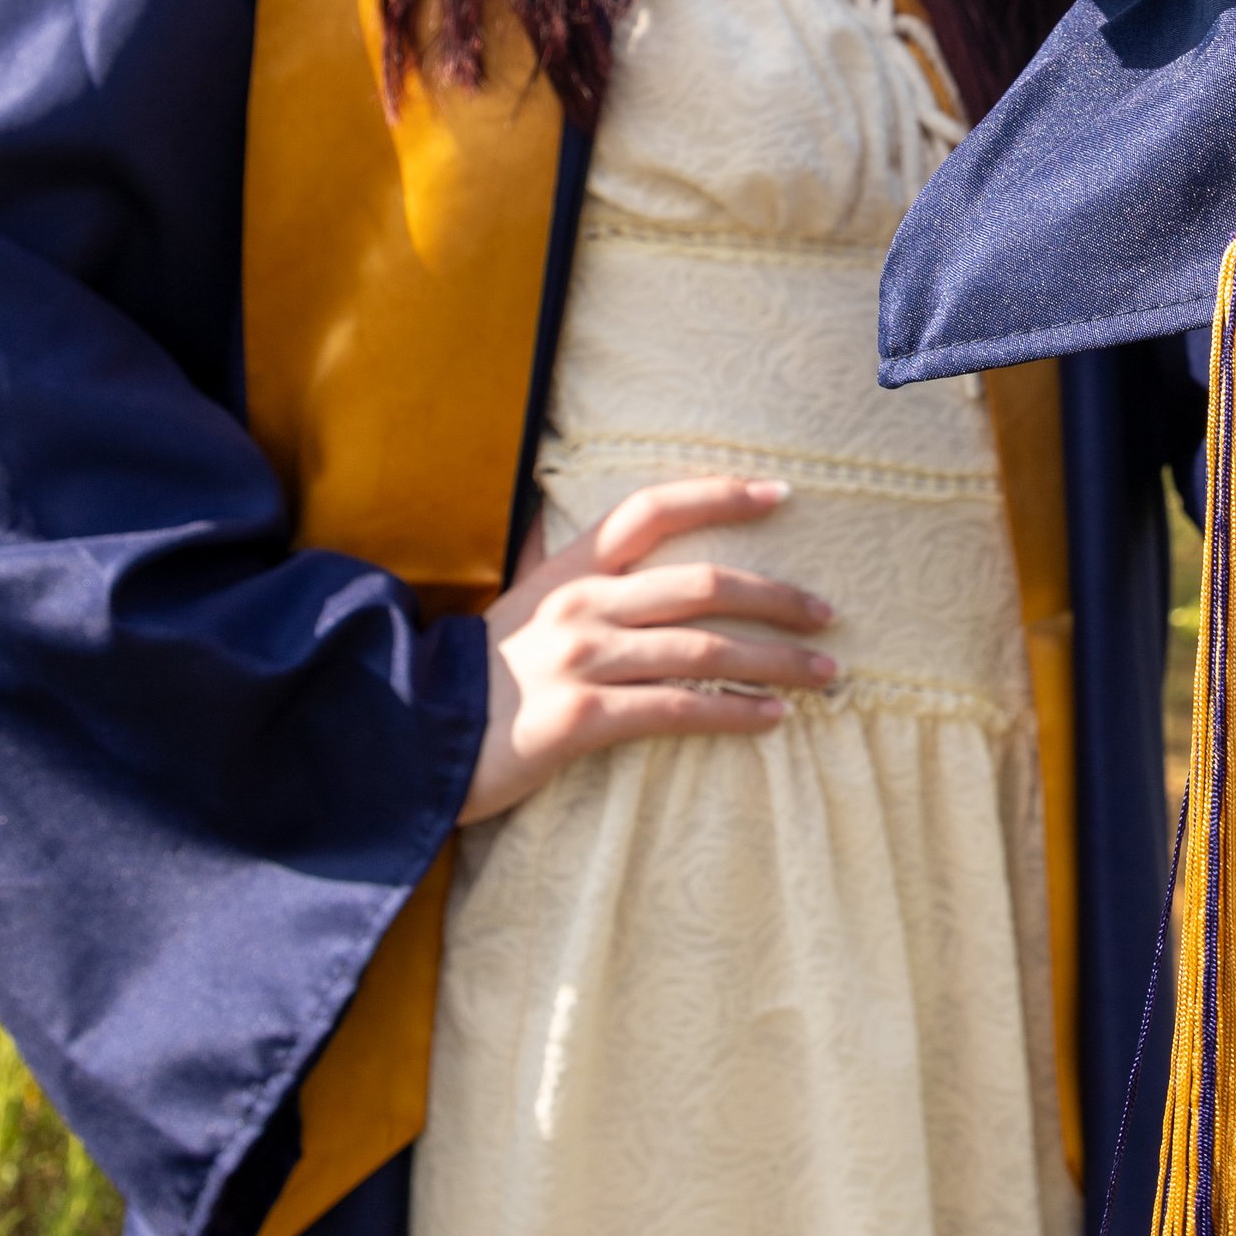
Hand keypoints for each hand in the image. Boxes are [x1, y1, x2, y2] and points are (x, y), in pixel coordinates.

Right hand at [462, 476, 836, 824]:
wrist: (406, 741)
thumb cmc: (471, 680)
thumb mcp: (511, 608)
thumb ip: (552, 572)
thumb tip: (570, 533)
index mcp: (567, 570)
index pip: (651, 509)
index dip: (719, 494)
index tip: (781, 493)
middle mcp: (581, 603)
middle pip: (704, 582)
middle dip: (778, 597)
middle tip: (829, 613)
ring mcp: (581, 658)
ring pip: (704, 647)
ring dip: (777, 662)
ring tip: (826, 675)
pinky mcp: (581, 716)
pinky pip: (677, 708)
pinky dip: (735, 713)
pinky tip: (774, 720)